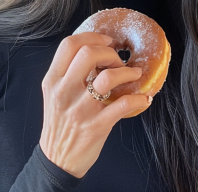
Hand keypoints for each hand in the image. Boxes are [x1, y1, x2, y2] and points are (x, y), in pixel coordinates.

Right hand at [39, 32, 150, 177]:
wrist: (57, 160)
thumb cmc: (60, 122)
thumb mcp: (55, 93)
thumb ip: (69, 72)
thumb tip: (97, 51)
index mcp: (53, 80)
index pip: (69, 44)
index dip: (92, 37)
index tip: (107, 41)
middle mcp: (64, 92)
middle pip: (88, 54)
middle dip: (109, 53)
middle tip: (117, 61)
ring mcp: (80, 110)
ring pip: (108, 78)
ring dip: (126, 72)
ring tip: (133, 75)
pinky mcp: (96, 126)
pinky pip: (123, 104)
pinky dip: (139, 99)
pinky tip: (144, 98)